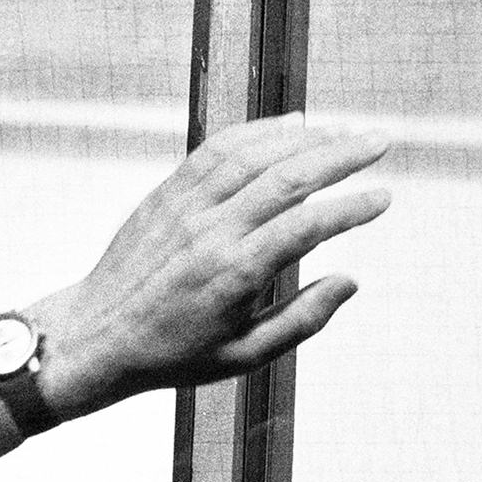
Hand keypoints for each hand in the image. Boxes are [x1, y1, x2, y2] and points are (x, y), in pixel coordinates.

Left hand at [27, 113, 390, 416]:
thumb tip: (351, 282)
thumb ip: (303, 320)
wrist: (97, 336)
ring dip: (304, 137)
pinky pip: (217, 150)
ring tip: (343, 132)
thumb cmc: (173, 354)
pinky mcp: (167, 193)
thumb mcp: (244, 356)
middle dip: (341, 155)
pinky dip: (256, 131)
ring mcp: (186, 207)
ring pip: (253, 154)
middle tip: (380, 142)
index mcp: (234, 275)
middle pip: (287, 177)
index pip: (306, 227)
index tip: (383, 197)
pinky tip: (289, 125)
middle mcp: (211, 231)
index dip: (350, 208)